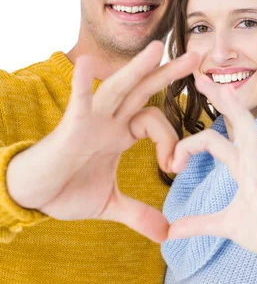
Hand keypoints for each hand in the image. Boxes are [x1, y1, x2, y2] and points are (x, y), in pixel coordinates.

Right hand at [6, 41, 198, 241]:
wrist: (33, 197)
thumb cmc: (66, 192)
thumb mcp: (110, 205)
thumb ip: (139, 214)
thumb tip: (165, 234)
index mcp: (120, 134)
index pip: (156, 123)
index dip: (171, 141)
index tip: (174, 167)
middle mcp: (109, 121)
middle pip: (143, 91)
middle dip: (169, 74)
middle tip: (196, 57)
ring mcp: (91, 121)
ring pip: (118, 89)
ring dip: (137, 69)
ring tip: (158, 48)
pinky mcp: (70, 128)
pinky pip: (78, 102)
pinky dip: (82, 85)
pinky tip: (86, 64)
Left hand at [168, 75, 256, 272]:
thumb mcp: (225, 227)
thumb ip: (199, 224)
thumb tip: (171, 231)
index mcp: (242, 169)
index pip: (215, 141)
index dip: (192, 138)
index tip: (171, 155)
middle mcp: (254, 168)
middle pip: (236, 126)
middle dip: (220, 100)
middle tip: (199, 75)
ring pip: (253, 143)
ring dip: (241, 118)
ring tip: (229, 93)